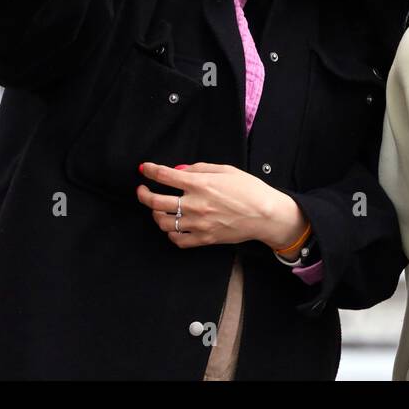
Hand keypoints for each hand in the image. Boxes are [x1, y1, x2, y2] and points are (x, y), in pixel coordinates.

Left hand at [137, 162, 307, 249]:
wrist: (266, 215)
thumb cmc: (249, 189)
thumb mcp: (226, 170)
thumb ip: (199, 169)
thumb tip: (178, 170)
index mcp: (201, 184)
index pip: (165, 176)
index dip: (150, 170)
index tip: (144, 168)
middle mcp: (195, 204)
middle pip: (155, 201)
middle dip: (143, 194)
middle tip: (142, 190)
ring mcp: (198, 224)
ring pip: (162, 222)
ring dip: (155, 214)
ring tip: (157, 209)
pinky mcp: (204, 238)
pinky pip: (177, 239)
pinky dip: (170, 233)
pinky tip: (172, 226)